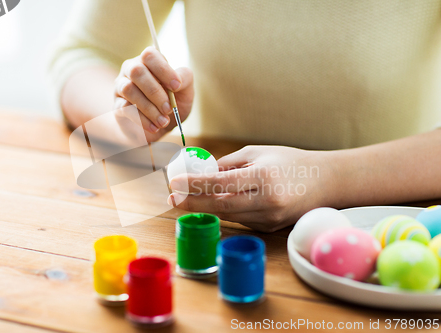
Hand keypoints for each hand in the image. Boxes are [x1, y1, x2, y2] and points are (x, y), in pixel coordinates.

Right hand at [114, 46, 193, 141]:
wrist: (159, 126)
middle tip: (168, 109)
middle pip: (137, 71)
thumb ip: (184, 79)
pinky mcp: (117, 105)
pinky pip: (125, 108)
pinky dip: (143, 120)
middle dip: (155, 92)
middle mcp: (131, 69)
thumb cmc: (172, 103)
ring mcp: (121, 87)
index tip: (177, 86)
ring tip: (163, 121)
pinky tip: (154, 127)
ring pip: (129, 90)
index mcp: (149, 62)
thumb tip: (177, 80)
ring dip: (149, 108)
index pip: (150, 55)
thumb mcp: (185, 90)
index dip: (163, 69)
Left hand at [168, 146, 334, 231]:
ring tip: (185, 198)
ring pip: (227, 215)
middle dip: (192, 202)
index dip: (195, 185)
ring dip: (205, 207)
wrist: (326, 182)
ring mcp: (269, 218)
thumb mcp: (258, 153)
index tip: (175, 182)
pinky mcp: (269, 228)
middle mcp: (267, 202)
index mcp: (264, 178)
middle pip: (220, 206)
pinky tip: (213, 203)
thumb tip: (202, 174)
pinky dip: (225, 211)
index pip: (222, 184)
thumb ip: (229, 164)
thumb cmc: (290, 161)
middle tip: (171, 197)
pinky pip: (240, 219)